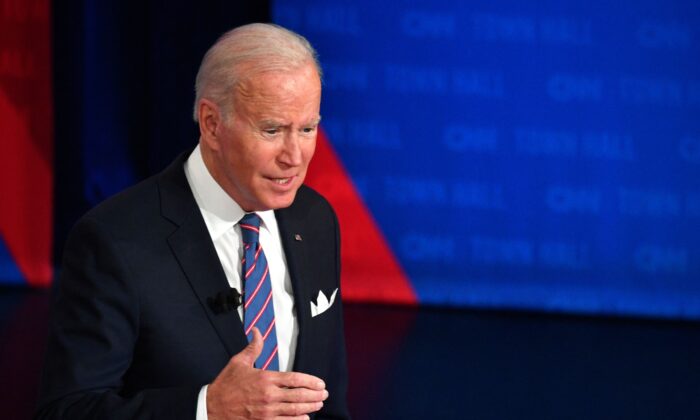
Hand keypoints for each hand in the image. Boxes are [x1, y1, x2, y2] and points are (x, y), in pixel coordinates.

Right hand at [207, 328, 327, 419]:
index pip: (295, 379)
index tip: (321, 383)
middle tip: (324, 394)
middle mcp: (269, 395)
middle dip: (315, 395)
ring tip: (319, 404)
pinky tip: (306, 418)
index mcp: (265, 378)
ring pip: (295, 410)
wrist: (211, 407)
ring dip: (310, 407)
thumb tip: (257, 330)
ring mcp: (266, 411)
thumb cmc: (226, 384)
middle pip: (299, 395)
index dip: (311, 381)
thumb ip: (254, 347)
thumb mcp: (239, 362)